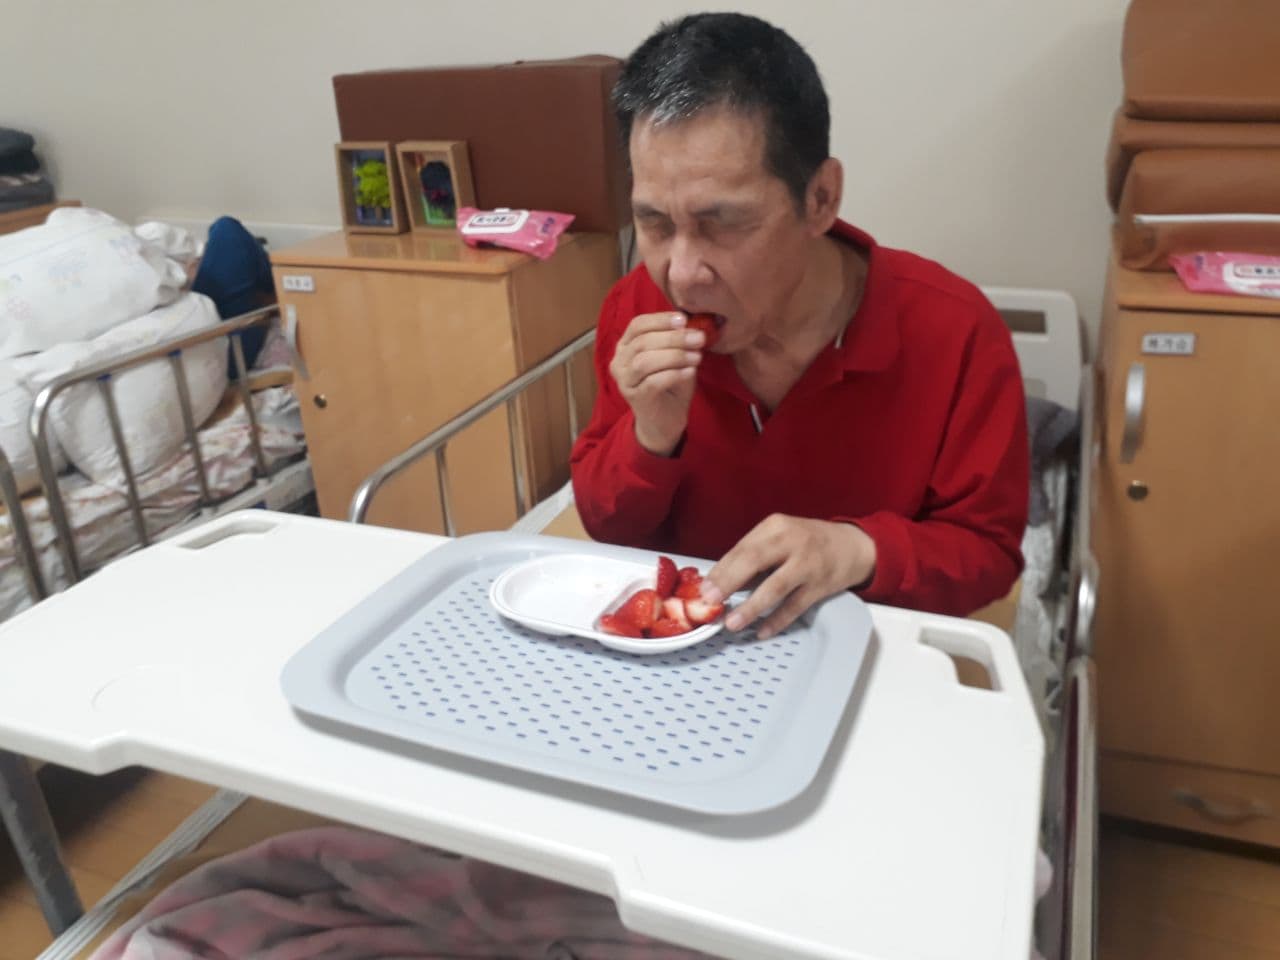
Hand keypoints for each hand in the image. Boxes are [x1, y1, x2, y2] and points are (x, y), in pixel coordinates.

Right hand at [609, 311, 706, 455]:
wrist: (665, 421)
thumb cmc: (669, 385)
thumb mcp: (674, 357)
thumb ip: (678, 341)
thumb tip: (694, 326)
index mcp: (626, 346)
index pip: (638, 325)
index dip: (660, 320)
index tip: (684, 319)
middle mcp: (620, 362)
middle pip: (643, 342)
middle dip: (673, 338)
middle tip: (698, 338)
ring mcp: (625, 381)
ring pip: (645, 362)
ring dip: (674, 356)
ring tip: (696, 356)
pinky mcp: (636, 398)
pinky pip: (653, 382)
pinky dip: (674, 374)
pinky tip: (690, 372)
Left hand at [702, 515, 876, 639]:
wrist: (853, 546)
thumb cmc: (808, 542)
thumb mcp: (780, 538)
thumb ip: (752, 556)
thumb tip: (718, 582)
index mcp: (776, 527)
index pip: (742, 549)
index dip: (721, 570)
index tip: (703, 588)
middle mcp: (792, 542)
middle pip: (755, 561)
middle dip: (729, 582)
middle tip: (710, 601)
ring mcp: (808, 564)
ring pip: (776, 587)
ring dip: (751, 607)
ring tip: (732, 623)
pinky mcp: (821, 586)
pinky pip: (796, 606)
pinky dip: (778, 620)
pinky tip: (762, 631)